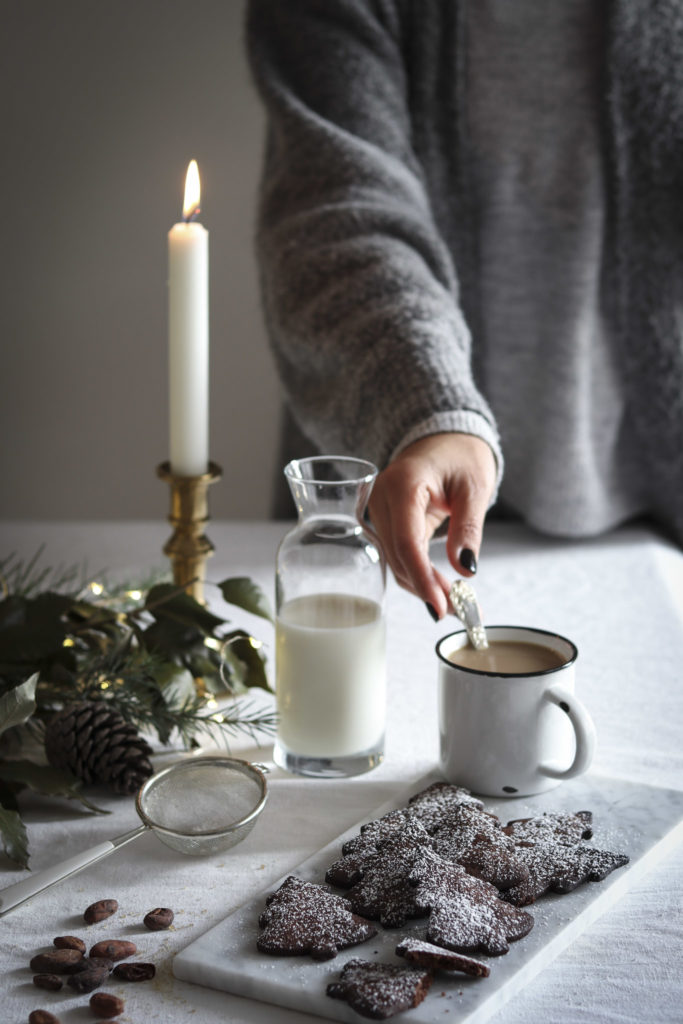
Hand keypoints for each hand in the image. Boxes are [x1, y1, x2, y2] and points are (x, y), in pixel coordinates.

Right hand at [368, 433, 496, 617]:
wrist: (443, 440)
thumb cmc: (460, 456)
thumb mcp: (474, 488)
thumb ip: (468, 528)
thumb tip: (465, 569)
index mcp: (403, 484)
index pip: (406, 542)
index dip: (422, 578)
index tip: (440, 606)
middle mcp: (382, 498)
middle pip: (398, 557)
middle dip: (426, 588)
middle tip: (460, 609)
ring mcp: (379, 510)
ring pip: (395, 561)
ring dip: (422, 585)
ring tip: (454, 603)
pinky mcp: (384, 521)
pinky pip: (398, 554)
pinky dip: (417, 572)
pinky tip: (438, 587)